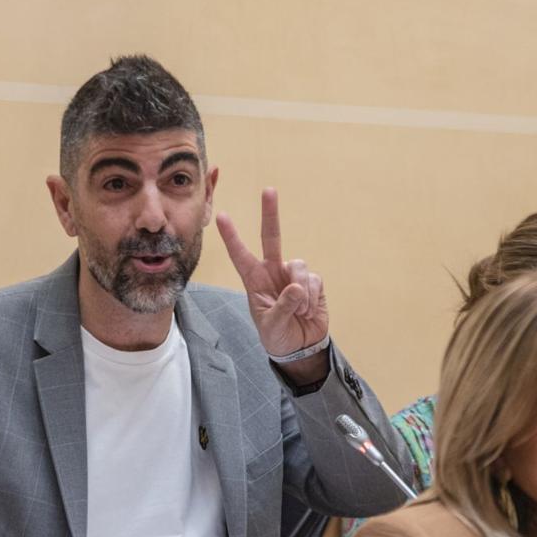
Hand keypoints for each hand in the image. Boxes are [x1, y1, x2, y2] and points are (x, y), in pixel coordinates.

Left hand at [216, 188, 328, 359]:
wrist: (300, 347)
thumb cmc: (278, 336)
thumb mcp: (272, 326)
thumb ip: (282, 307)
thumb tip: (296, 287)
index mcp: (255, 281)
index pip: (241, 255)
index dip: (232, 237)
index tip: (222, 216)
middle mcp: (273, 271)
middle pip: (272, 237)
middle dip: (270, 213)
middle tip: (269, 190)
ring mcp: (293, 274)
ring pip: (298, 266)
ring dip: (300, 292)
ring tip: (299, 312)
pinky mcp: (312, 281)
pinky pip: (313, 281)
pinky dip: (311, 298)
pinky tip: (308, 311)